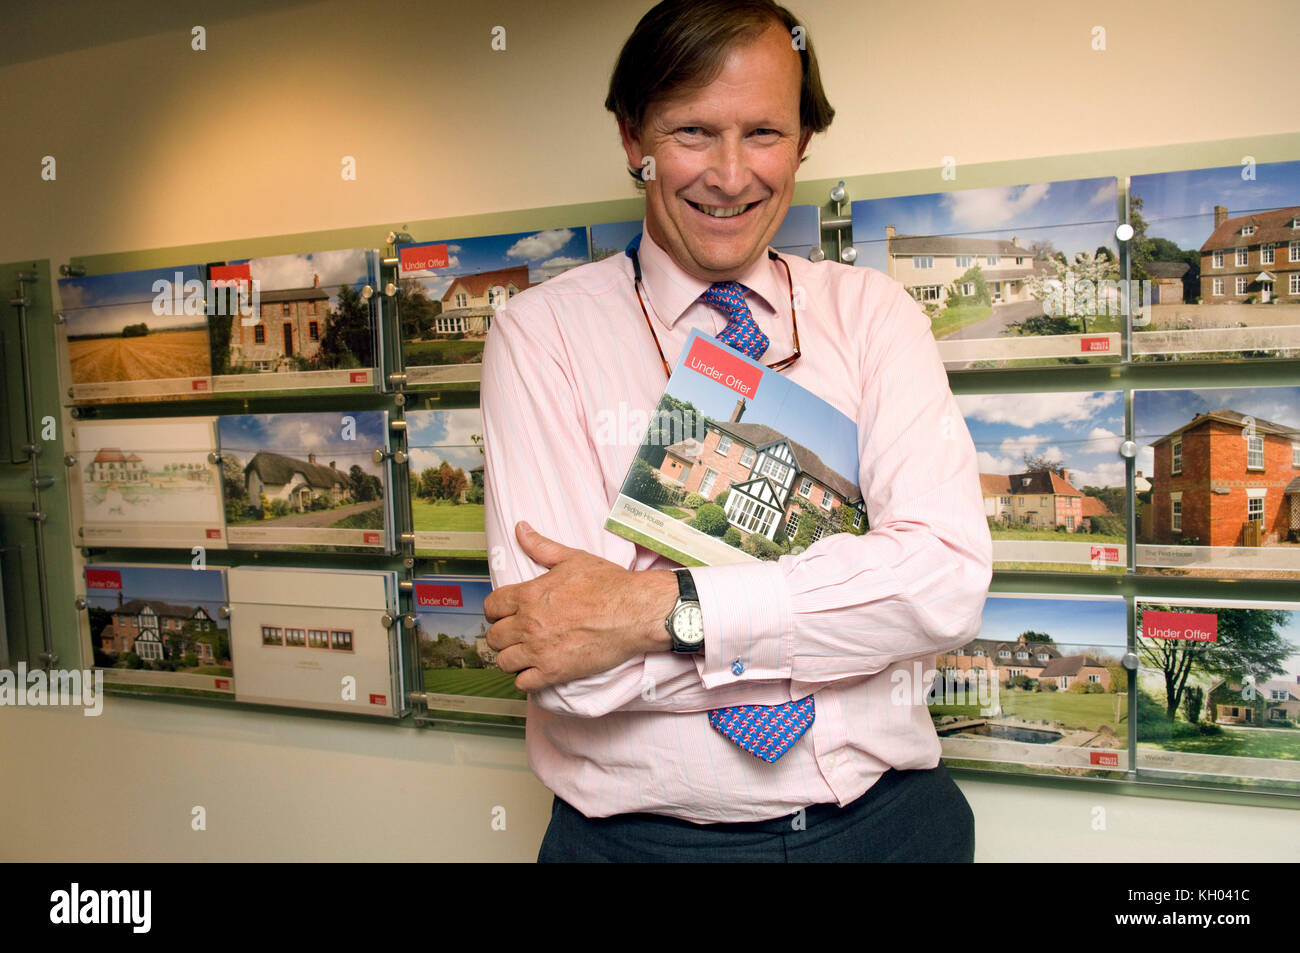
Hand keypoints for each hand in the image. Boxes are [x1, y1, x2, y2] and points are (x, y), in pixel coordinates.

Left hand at [484, 521, 677, 692]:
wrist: (634, 611)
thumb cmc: (608, 584)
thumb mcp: (572, 558)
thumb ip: (541, 546)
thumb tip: (520, 529)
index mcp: (528, 595)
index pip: (490, 607)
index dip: (495, 612)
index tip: (505, 615)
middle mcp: (528, 624)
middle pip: (493, 637)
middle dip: (503, 636)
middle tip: (517, 635)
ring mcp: (539, 650)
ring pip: (503, 662)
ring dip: (512, 658)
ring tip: (525, 654)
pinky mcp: (554, 672)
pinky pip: (523, 684)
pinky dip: (527, 680)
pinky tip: (537, 671)